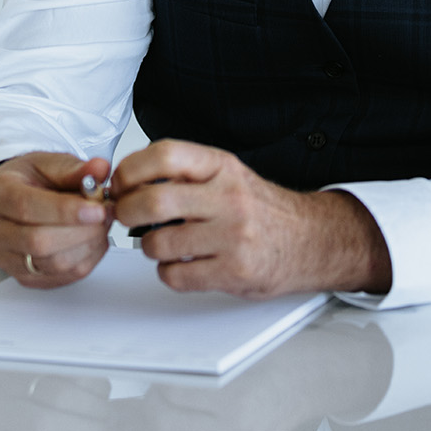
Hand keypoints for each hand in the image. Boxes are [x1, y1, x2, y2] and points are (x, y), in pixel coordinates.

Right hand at [0, 152, 112, 288]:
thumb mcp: (47, 163)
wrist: (10, 200)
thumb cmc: (27, 181)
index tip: (96, 208)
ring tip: (101, 225)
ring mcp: (5, 258)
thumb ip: (73, 168)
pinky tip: (93, 240)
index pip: (25, 207)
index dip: (64, 211)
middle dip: (81, 231)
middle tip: (105, 214)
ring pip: (52, 264)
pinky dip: (85, 260)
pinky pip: (61, 277)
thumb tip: (100, 169)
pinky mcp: (23, 277)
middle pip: (38, 242)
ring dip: (87, 246)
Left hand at [109, 139, 389, 298]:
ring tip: (160, 243)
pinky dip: (167, 272)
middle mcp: (228, 198)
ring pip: (158, 243)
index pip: (165, 155)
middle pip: (154, 201)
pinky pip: (176, 275)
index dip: (131, 169)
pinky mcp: (233, 272)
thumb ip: (185, 173)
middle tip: (125, 216)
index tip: (120, 183)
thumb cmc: (260, 208)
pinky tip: (180, 264)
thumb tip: (128, 179)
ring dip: (147, 247)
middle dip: (127, 211)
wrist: (309, 240)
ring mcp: (232, 237)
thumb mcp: (227, 174)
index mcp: (222, 167)